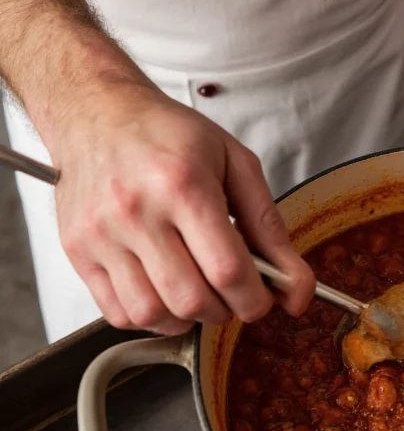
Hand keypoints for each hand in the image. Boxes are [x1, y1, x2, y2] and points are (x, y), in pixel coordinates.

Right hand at [51, 80, 314, 335]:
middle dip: (226, 309)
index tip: (264, 298)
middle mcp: (136, 211)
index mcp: (183, 185)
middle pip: (192, 300)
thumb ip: (271, 228)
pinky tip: (164, 291)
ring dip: (188, 317)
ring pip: (153, 314)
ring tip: (198, 290)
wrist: (98, 112)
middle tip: (232, 292)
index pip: (228, 271)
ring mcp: (101, 234)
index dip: (256, 299)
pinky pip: (118, 312)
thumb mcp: (236, 165)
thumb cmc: (169, 135)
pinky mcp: (77, 250)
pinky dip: (150, 316)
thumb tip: (298, 288)